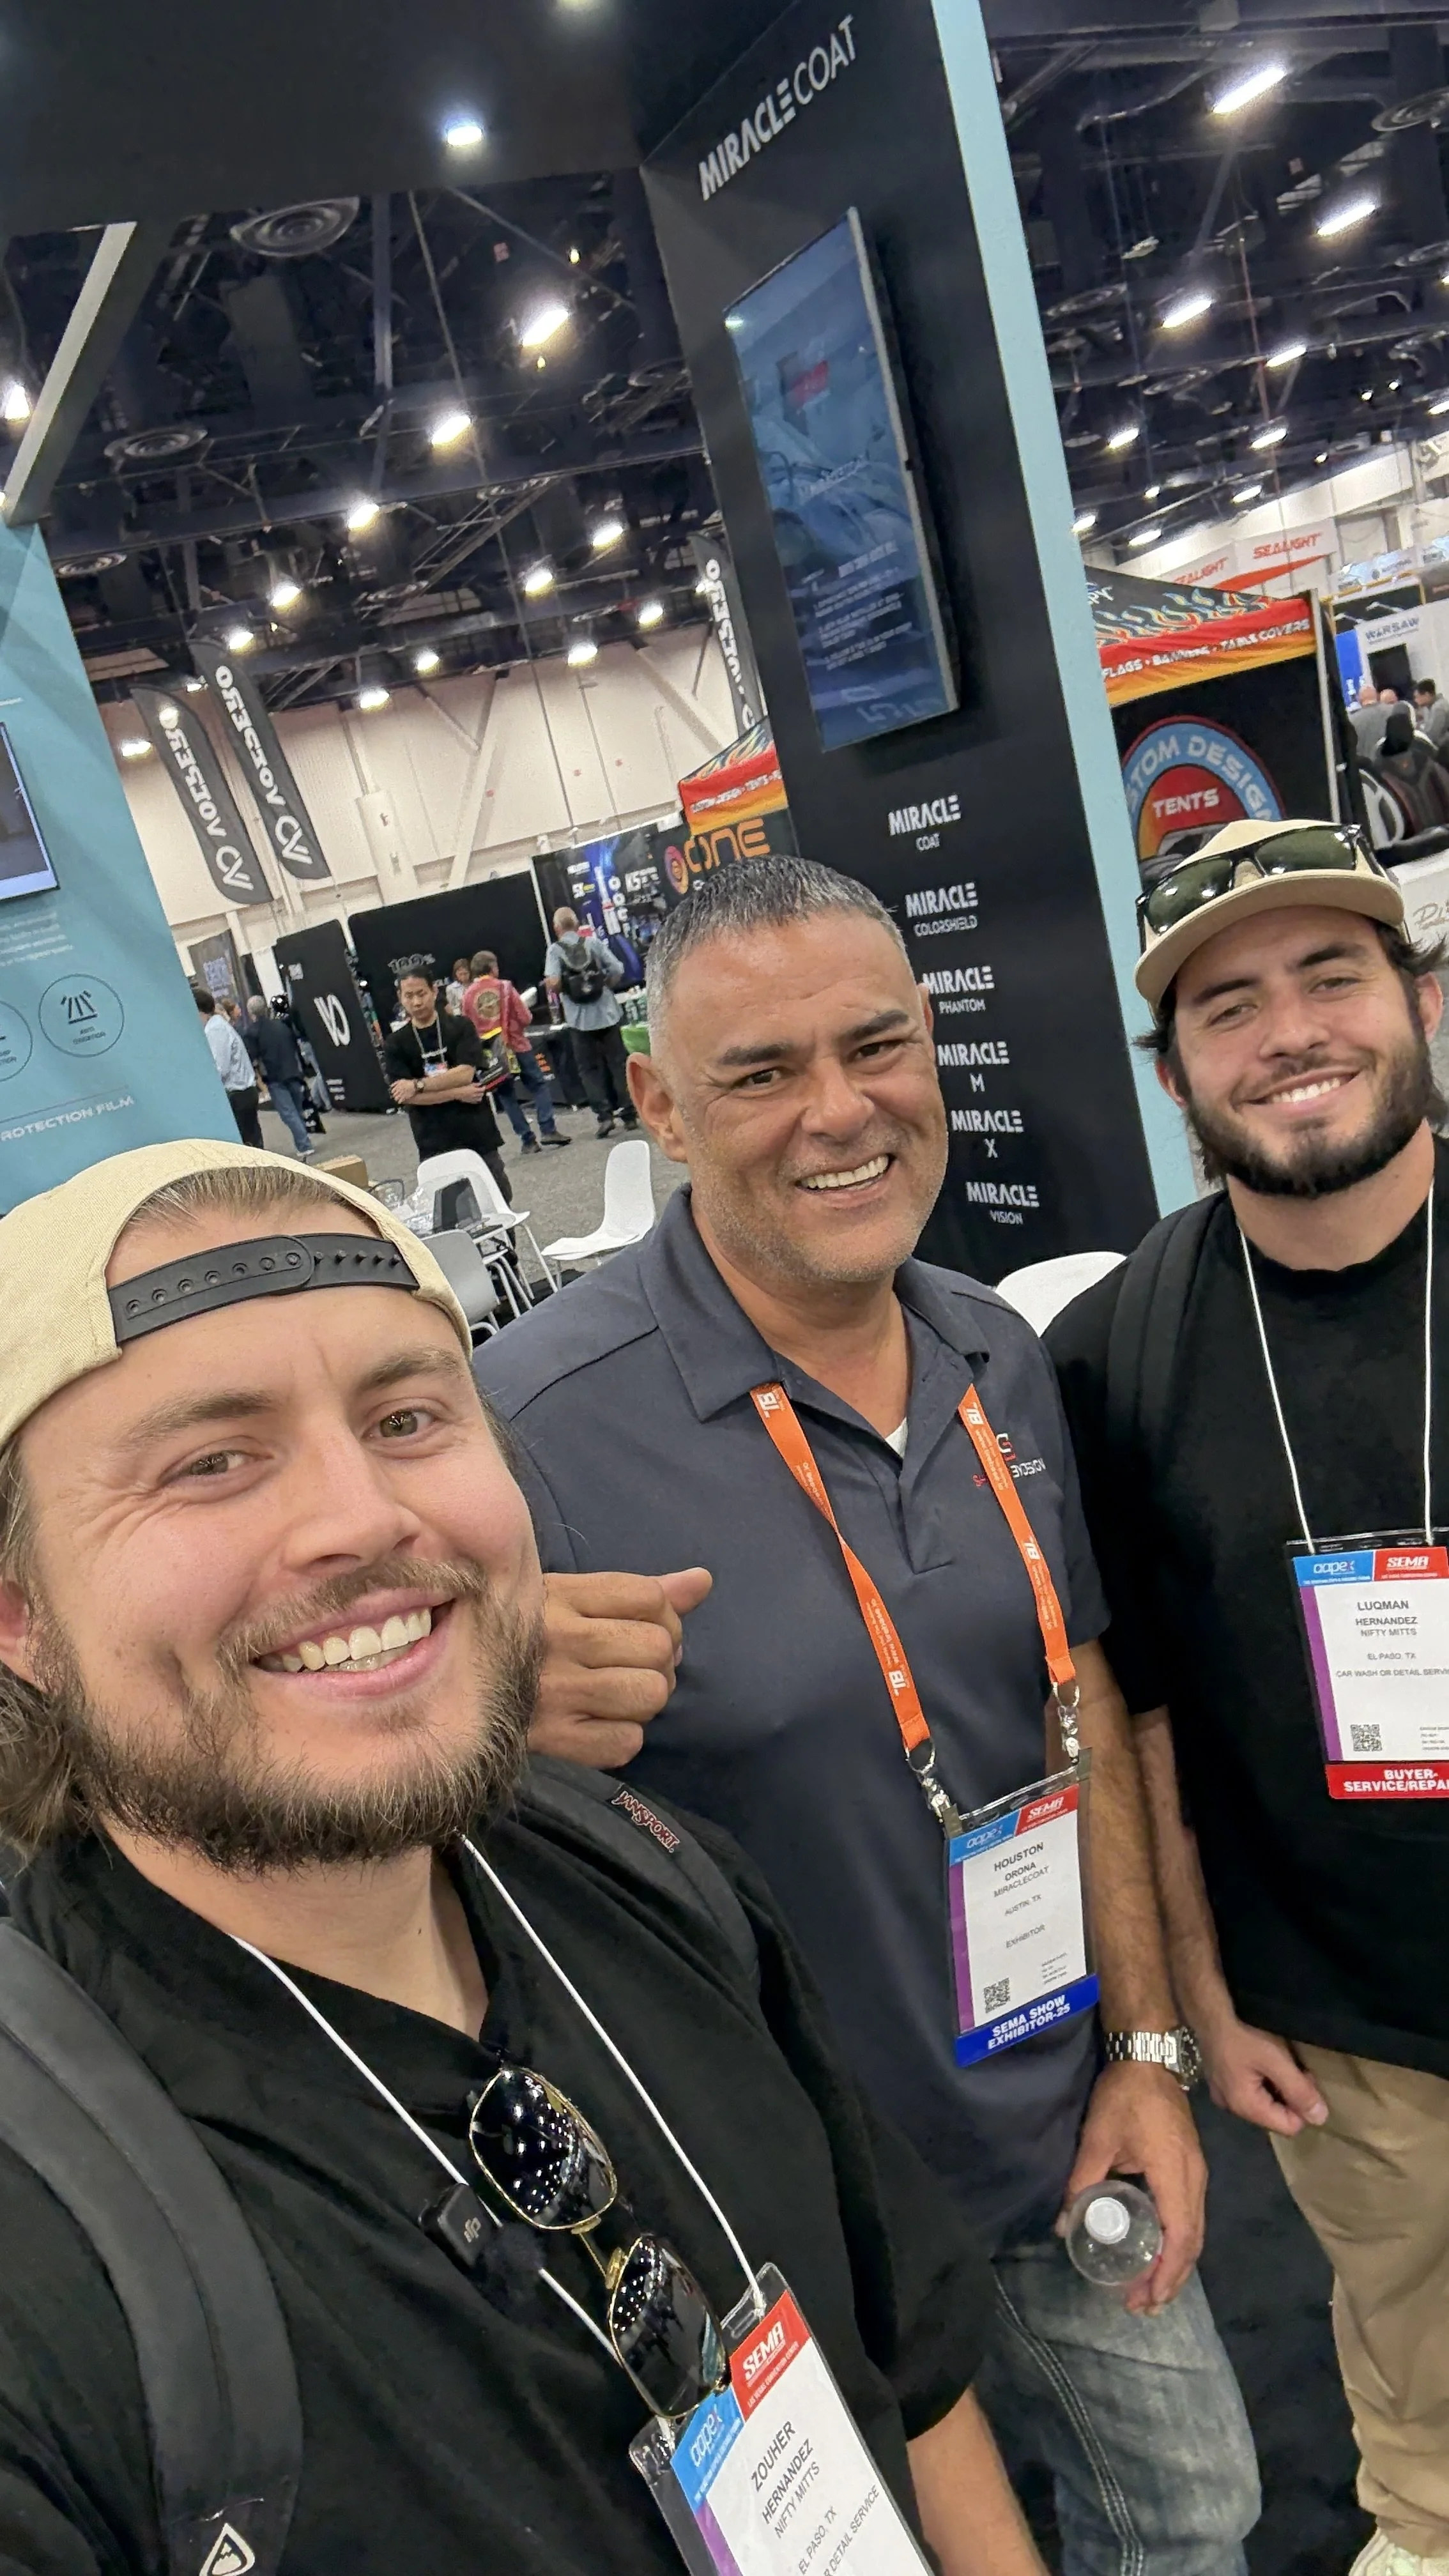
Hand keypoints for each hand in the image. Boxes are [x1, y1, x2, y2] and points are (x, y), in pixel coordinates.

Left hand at [389, 1078, 416, 1104]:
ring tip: (396, 1099)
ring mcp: (401, 1094)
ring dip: (396, 1099)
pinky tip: (399, 1102)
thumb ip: (395, 1083)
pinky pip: (400, 1100)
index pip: (392, 1091)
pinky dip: (399, 1101)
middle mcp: (398, 1091)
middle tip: (395, 1096)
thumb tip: (390, 1086)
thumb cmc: (407, 1082)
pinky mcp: (404, 1097)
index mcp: (397, 1087)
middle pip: (394, 1095)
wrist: (413, 1085)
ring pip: (396, 1098)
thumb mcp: (400, 1080)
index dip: (393, 1092)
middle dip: (394, 1096)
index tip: (393, 1093)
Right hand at [530, 1568, 712, 1768]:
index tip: (648, 1630)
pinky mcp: (554, 1742)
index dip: (667, 1617)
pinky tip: (598, 1725)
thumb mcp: (567, 1600)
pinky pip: (627, 1742)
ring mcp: (555, 1693)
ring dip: (644, 1699)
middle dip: (660, 1659)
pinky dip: (622, 1737)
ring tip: (618, 1696)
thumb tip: (704, 1581)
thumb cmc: (519, 1640)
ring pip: (650, 1694)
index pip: (650, 1598)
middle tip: (633, 1667)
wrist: (445, 1698)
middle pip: (659, 1646)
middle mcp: (557, 1640)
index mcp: (558, 1596)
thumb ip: (640, 1592)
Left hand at [1059, 2063, 1204, 2313]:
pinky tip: (1159, 2254)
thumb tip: (1061, 2226)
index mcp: (1174, 2174)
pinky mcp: (1191, 2168)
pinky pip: (1191, 2217)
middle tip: (1142, 2307)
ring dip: (1176, 2265)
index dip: (1165, 2273)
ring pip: (1195, 2232)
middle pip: (1192, 2243)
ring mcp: (1197, 2173)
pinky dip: (1179, 2244)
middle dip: (1170, 2280)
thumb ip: (1082, 2183)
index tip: (1146, 2299)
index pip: (1179, 2237)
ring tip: (1150, 2292)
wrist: (1148, 2057)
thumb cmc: (1124, 2096)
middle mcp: (1194, 2179)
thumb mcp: (1098, 2140)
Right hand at [1197, 2012, 1327, 2138]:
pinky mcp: (1219, 2081)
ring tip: (1278, 2062)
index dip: (1304, 2106)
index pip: (1289, 2127)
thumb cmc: (1244, 2034)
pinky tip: (1260, 2061)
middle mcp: (1232, 2108)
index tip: (1305, 2078)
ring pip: (1262, 2103)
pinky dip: (1260, 2081)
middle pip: (1274, 2116)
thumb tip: (1321, 2119)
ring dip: (1276, 2088)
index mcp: (1246, 2107)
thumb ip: (1299, 2091)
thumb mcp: (1276, 2061)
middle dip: (1290, 2097)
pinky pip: (1249, 2092)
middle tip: (1294, 2068)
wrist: (1209, 2011)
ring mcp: (1223, 2094)